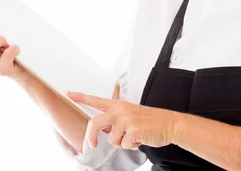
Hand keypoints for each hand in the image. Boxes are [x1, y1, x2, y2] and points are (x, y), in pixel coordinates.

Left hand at [66, 91, 180, 149]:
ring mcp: (126, 119)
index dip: (82, 97)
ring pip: (112, 139)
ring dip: (123, 143)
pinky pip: (124, 145)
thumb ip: (118, 119)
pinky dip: (132, 146)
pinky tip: (140, 139)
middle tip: (92, 144)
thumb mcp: (132, 115)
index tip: (69, 93)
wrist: (170, 124)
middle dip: (91, 136)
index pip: (97, 99)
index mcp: (120, 106)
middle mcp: (121, 110)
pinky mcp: (133, 129)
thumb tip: (108, 132)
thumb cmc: (152, 122)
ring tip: (135, 137)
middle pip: (96, 122)